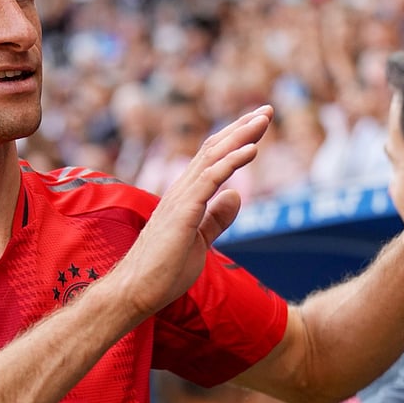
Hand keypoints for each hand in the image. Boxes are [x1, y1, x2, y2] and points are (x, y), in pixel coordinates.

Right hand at [116, 106, 272, 316]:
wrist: (136, 291)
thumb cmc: (163, 270)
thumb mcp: (200, 241)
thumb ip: (217, 218)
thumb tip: (237, 194)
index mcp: (185, 196)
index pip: (212, 158)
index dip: (236, 139)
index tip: (257, 124)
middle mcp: (181, 190)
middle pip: (214, 149)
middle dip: (242, 128)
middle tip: (267, 110)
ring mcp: (180, 198)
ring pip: (213, 157)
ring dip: (241, 136)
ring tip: (264, 119)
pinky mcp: (183, 211)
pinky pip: (210, 179)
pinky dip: (232, 162)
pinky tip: (252, 150)